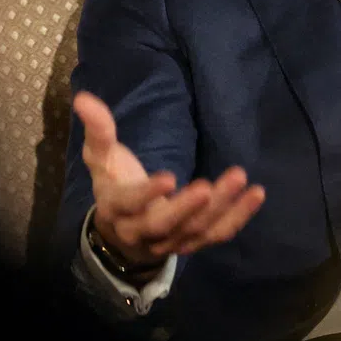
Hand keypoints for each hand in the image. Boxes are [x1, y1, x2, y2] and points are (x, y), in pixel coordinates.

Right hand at [73, 91, 265, 270]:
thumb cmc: (114, 184)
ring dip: (220, 208)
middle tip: (208, 187)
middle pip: (164, 225)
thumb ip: (98, 130)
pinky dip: (238, 217)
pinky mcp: (194, 241)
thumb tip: (83, 98)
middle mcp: (142, 231)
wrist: (124, 233)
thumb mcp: (101, 158)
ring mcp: (171, 240)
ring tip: (241, 179)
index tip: (169, 177)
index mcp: (117, 209)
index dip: (146, 195)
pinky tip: (257, 194)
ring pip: (195, 230)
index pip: (129, 205)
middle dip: (186, 208)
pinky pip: (217, 234)